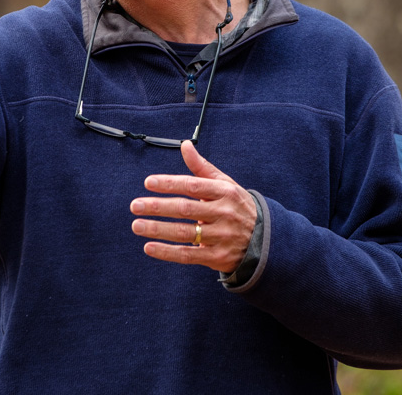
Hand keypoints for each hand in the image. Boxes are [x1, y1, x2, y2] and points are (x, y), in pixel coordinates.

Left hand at [130, 141, 256, 272]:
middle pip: (185, 209)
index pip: (193, 186)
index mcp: (225, 192)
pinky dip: (167, 252)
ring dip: (158, 229)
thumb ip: (202, 168)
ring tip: (137, 225)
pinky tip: (149, 247)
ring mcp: (222, 236)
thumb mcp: (225, 184)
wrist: (266, 240)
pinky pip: (188, 255)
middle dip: (158, 207)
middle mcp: (224, 213)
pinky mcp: (218, 257)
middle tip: (135, 205)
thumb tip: (185, 145)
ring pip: (184, 233)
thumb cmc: (237, 207)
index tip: (148, 183)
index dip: (170, 183)